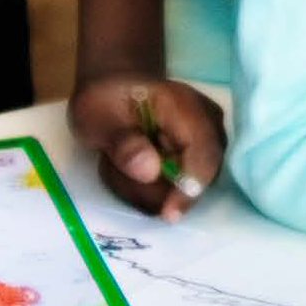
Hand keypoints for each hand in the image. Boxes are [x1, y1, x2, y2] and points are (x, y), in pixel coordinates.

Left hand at [74, 72, 227, 216]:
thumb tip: (150, 171)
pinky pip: (177, 191)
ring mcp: (206, 145)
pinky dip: (148, 189)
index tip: (167, 213)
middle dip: (155, 189)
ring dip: (145, 189)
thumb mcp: (98, 116)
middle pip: (198, 179)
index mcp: (187, 108)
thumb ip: (123, 142)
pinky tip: (127, 169)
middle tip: (113, 168)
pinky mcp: (197, 162)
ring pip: (184, 190)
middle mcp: (208, 126)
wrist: (113, 91)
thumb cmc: (105, 100)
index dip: (190, 188)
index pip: (204, 154)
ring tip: (115, 163)